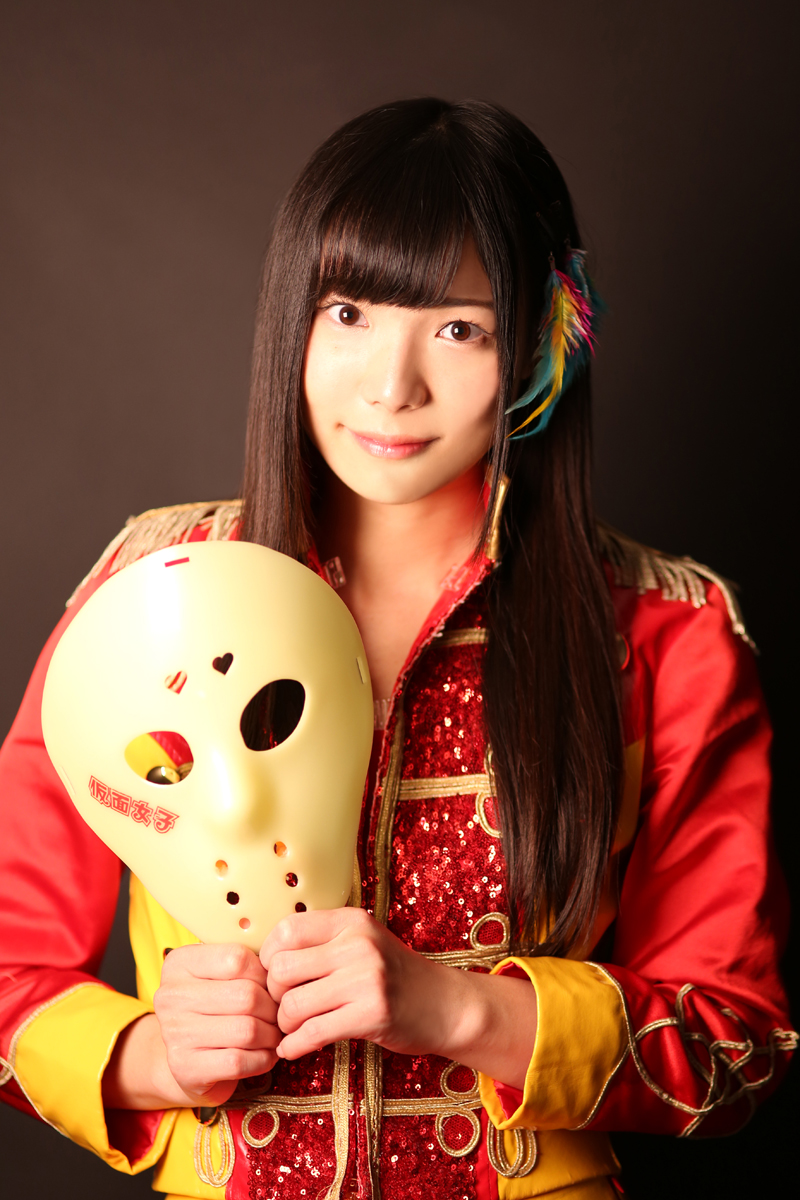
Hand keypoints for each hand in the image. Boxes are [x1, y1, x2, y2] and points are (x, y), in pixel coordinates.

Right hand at [153, 943, 281, 1105]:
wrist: (184, 1059)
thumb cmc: (212, 1009)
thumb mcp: (219, 976)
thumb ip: (246, 964)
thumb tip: (284, 970)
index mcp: (180, 963)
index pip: (237, 959)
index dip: (265, 974)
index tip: (272, 987)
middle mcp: (171, 996)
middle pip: (246, 996)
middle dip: (273, 1009)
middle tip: (279, 1016)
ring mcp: (174, 1033)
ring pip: (247, 1030)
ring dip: (271, 1036)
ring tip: (274, 1035)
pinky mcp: (184, 1068)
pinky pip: (239, 1062)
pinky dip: (262, 1059)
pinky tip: (264, 1055)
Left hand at [260, 907, 536, 1089]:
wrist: (445, 1005)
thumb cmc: (394, 976)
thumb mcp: (363, 943)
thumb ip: (323, 943)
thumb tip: (265, 959)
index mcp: (351, 922)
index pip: (286, 930)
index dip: (269, 956)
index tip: (274, 976)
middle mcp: (357, 944)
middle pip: (282, 969)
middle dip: (274, 995)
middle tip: (285, 1006)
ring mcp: (366, 979)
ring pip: (293, 1004)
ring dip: (285, 1024)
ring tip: (294, 1029)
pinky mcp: (371, 1014)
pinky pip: (313, 1033)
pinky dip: (295, 1046)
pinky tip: (293, 1050)